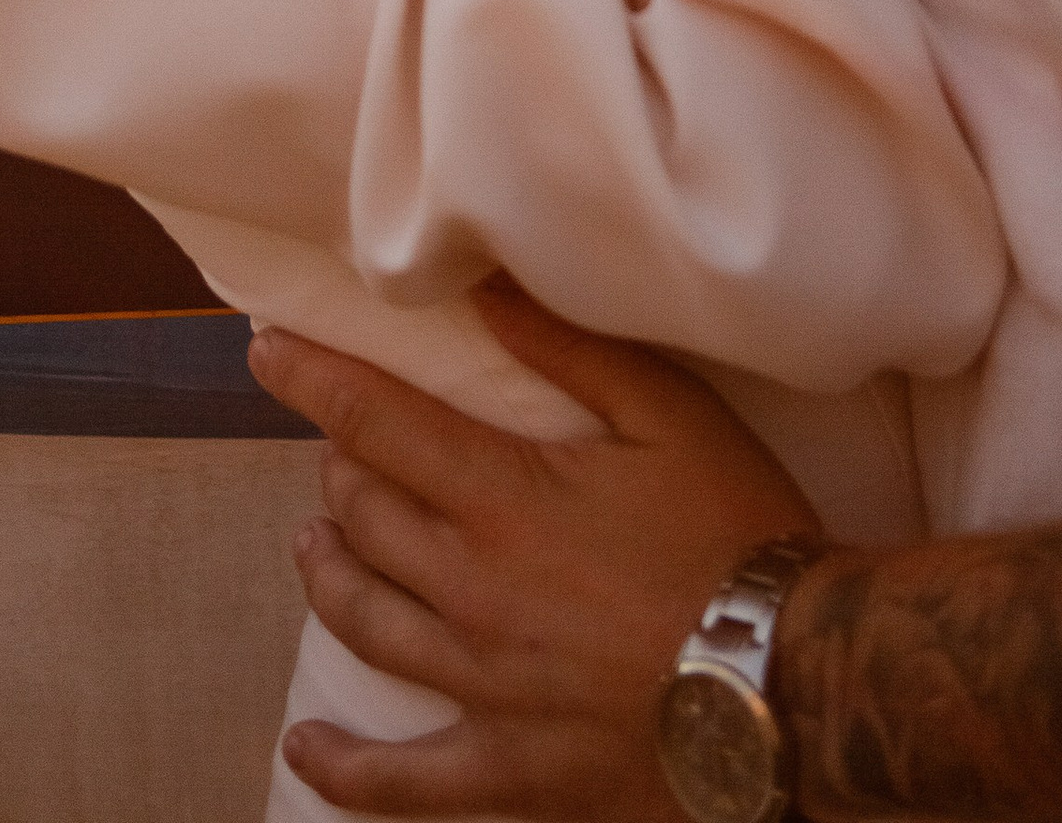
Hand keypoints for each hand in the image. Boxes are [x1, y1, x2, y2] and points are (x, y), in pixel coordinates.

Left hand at [253, 279, 820, 820]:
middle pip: (364, 518)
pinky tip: (305, 749)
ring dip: (329, 574)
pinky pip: (403, 781)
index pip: (376, 423)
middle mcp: (472, 591)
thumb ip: (570, 350)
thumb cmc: (738, 534)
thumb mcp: (670, 415)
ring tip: (316, 546)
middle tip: (341, 448)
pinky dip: (343, 767)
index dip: (313, 380)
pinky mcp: (510, 769)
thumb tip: (485, 289)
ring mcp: (483, 687)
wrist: (795, 679)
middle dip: (338, 470)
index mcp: (505, 499)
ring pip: (366, 622)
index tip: (266, 351)